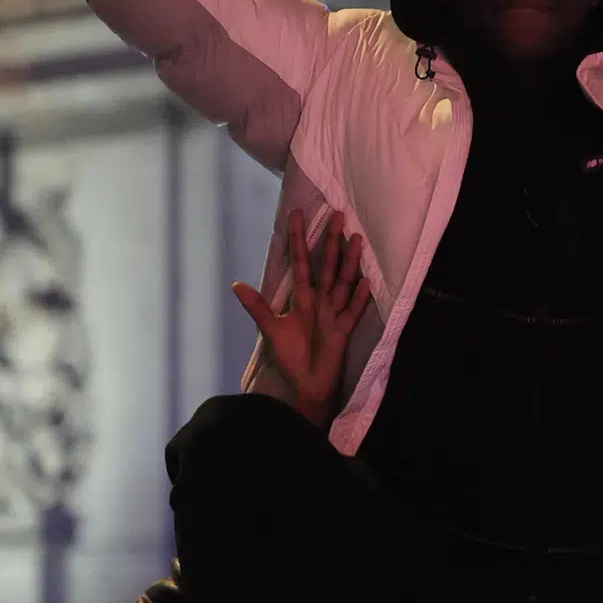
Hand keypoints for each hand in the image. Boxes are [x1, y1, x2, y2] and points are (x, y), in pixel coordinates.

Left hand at [233, 212, 370, 428]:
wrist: (306, 386)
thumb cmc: (290, 358)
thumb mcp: (271, 330)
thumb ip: (258, 307)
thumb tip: (236, 285)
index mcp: (302, 299)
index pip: (300, 263)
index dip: (298, 240)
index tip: (297, 215)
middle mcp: (319, 302)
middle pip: (327, 266)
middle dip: (332, 242)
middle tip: (339, 215)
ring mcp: (333, 314)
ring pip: (343, 282)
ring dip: (350, 262)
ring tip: (356, 239)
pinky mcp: (344, 330)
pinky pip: (353, 311)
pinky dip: (359, 298)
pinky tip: (366, 282)